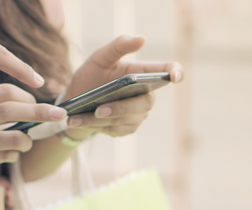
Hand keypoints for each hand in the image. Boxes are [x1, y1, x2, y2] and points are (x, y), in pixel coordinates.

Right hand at [0, 84, 66, 175]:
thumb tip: (27, 104)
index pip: (6, 92)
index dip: (27, 96)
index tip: (35, 102)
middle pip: (12, 110)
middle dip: (41, 111)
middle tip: (60, 114)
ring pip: (14, 139)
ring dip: (27, 140)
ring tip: (26, 141)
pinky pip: (5, 158)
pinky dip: (12, 155)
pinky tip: (6, 153)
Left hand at [64, 35, 183, 137]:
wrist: (75, 101)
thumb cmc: (91, 76)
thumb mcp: (100, 58)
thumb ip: (118, 46)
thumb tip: (142, 39)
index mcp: (143, 74)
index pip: (167, 71)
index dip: (177, 73)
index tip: (176, 77)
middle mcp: (144, 95)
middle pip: (145, 103)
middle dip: (121, 108)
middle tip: (99, 110)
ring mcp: (137, 115)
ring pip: (125, 119)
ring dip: (100, 119)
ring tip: (76, 118)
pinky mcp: (125, 129)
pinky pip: (114, 129)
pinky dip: (94, 125)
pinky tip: (77, 121)